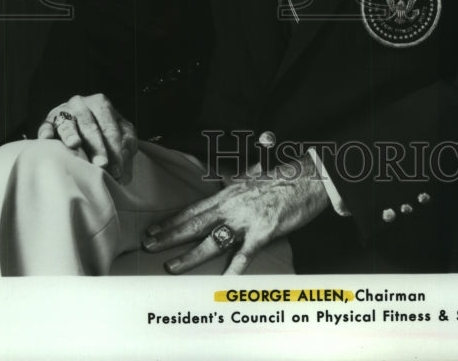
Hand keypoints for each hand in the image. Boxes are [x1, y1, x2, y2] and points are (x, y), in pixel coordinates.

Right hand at [37, 93, 137, 181]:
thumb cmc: (105, 133)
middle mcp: (81, 103)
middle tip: (101, 165)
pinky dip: (46, 131)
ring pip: (68, 123)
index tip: (118, 170)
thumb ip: (127, 142)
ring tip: (75, 145)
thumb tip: (125, 156)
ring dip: (71, 134)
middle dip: (97, 146)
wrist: (83, 127)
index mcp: (101, 103)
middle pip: (90, 125)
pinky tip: (47, 138)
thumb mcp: (121, 133)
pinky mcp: (49, 121)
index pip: (109, 126)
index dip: (115, 148)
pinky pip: (46, 125)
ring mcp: (64, 111)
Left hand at [142, 154, 328, 274]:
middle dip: (169, 235)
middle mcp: (233, 205)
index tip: (153, 229)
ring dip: (190, 255)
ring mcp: (247, 219)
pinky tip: (221, 282)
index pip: (194, 209)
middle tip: (148, 246)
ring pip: (213, 240)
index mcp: (229, 193)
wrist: (309, 175)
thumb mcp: (254, 178)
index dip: (172, 220)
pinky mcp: (264, 231)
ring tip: (171, 266)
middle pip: (195, 223)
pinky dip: (233, 269)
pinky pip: (245, 253)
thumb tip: (225, 188)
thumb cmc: (284, 178)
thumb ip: (237, 186)